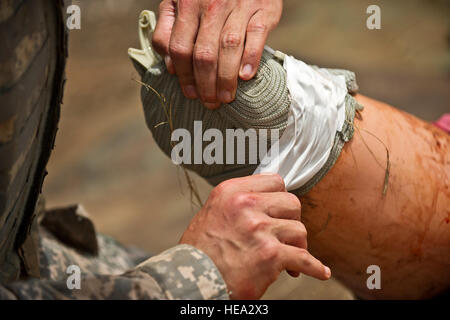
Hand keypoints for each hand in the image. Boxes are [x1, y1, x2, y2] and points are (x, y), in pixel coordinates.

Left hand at [152, 0, 282, 108]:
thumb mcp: (180, 2)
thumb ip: (168, 30)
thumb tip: (170, 66)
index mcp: (186, 5)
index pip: (180, 48)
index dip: (184, 76)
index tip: (190, 94)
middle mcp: (211, 5)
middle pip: (204, 54)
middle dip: (206, 84)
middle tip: (210, 103)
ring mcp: (238, 6)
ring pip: (228, 48)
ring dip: (226, 78)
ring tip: (226, 98)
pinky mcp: (262, 9)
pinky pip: (256, 35)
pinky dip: (251, 57)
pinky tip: (247, 76)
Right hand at [180, 174, 330, 299]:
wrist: (190, 279)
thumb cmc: (200, 250)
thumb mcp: (212, 212)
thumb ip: (238, 202)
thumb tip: (265, 201)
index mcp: (232, 192)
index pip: (275, 181)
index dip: (281, 197)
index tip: (281, 210)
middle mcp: (246, 206)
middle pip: (291, 203)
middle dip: (292, 221)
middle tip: (285, 235)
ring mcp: (259, 229)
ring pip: (299, 230)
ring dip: (297, 246)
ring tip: (289, 258)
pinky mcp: (270, 255)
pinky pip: (304, 259)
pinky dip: (314, 267)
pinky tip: (320, 271)